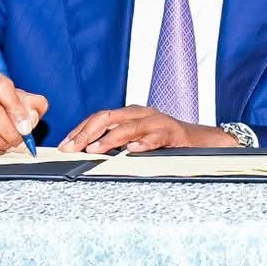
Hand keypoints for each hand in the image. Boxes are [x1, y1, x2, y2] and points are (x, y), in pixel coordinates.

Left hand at [59, 107, 237, 154]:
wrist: (201, 140)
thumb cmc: (166, 140)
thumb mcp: (137, 138)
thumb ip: (116, 140)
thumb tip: (86, 151)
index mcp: (130, 114)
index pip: (99, 117)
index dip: (80, 130)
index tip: (65, 145)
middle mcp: (141, 113)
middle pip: (109, 118)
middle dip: (87, 133)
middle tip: (73, 149)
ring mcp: (157, 122)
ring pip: (129, 126)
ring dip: (110, 138)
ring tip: (95, 149)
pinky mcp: (172, 133)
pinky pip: (156, 137)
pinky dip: (143, 143)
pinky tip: (132, 150)